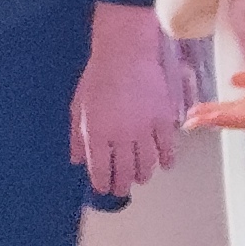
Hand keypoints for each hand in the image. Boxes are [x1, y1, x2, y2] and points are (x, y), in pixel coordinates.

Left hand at [72, 6, 185, 196]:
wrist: (126, 56)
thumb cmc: (98, 78)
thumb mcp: (78, 107)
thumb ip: (77, 136)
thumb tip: (77, 159)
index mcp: (96, 132)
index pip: (100, 167)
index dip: (102, 182)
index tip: (104, 188)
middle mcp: (121, 135)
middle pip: (125, 170)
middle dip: (123, 184)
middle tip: (122, 189)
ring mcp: (144, 129)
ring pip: (147, 163)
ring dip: (144, 175)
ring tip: (141, 179)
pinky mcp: (163, 120)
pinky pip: (167, 147)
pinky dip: (167, 159)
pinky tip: (165, 165)